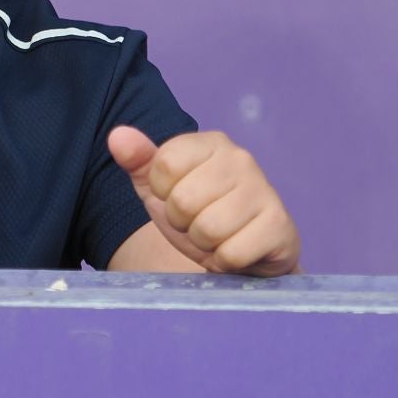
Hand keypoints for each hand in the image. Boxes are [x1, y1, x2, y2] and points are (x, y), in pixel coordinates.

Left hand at [108, 126, 299, 275]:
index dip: (163, 192)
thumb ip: (138, 161)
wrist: (248, 252)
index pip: (164, 165)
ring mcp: (264, 191)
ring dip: (204, 244)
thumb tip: (117, 136)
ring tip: (217, 236)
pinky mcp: (280, 226)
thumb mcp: (163, 188)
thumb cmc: (201, 214)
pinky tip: (236, 250)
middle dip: (183, 223)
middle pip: (183, 200)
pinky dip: (225, 261)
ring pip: (208, 228)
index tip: (178, 198)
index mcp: (211, 143)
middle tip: (198, 223)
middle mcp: (241, 159)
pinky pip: (232, 253)